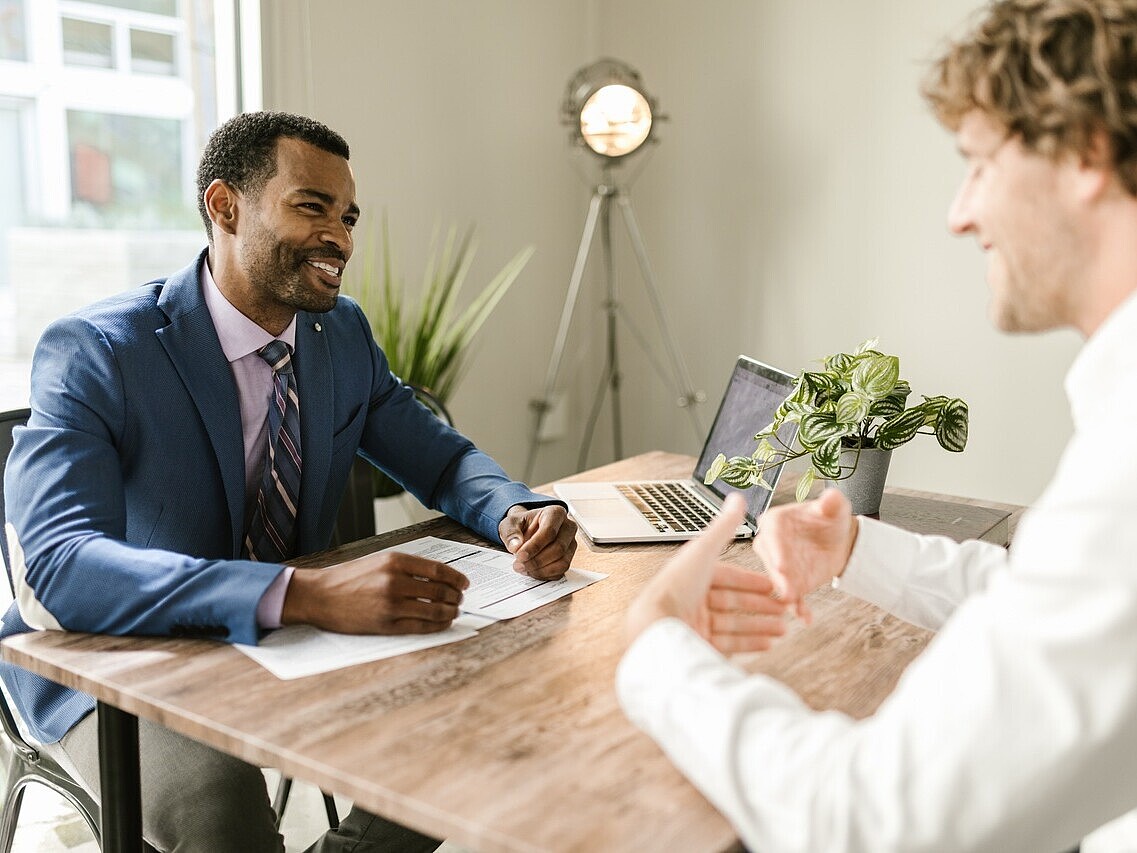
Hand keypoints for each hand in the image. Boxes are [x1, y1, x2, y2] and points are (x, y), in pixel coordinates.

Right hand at [282, 551, 468, 633]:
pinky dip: (437, 625)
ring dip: (450, 612)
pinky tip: (442, 623)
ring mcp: (391, 605)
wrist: (319, 596)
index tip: (465, 583)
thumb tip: (439, 577)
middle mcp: (395, 581)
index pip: (438, 570)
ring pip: (434, 610)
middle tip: (461, 599)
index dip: (457, 578)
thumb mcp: (379, 561)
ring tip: (454, 611)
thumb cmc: (349, 578)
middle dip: (456, 596)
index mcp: (395, 561)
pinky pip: (421, 627)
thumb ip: (408, 567)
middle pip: (440, 591)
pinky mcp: (386, 625)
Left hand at [499, 504, 577, 579]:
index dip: (534, 546)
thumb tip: (515, 546)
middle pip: (558, 548)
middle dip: (537, 560)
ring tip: (524, 569)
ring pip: (562, 562)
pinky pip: (561, 571)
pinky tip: (531, 571)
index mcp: (555, 513)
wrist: (526, 530)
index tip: (519, 555)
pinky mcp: (569, 558)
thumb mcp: (510, 523)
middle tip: (519, 565)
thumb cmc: (522, 524)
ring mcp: (571, 544)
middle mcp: (568, 527)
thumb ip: (511, 533)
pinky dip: (545, 575)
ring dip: (541, 570)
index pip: (549, 532)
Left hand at [626, 493, 788, 653]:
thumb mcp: (704, 550)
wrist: (657, 626)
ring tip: (783, 629)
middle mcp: (692, 599)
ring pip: (734, 624)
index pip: (728, 577)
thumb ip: (724, 527)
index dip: (752, 581)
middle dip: (761, 606)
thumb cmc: (677, 586)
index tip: (774, 586)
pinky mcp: (697, 644)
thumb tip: (737, 498)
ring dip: (761, 626)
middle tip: (785, 609)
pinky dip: (750, 644)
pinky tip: (768, 644)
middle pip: (733, 602)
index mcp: (693, 575)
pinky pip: (729, 644)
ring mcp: (695, 623)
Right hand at [752, 487, 857, 623]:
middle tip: (787, 590)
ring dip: (786, 594)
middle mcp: (770, 544)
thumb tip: (831, 497)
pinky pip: (792, 596)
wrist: (838, 540)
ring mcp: (778, 566)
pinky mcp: (790, 583)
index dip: (776, 550)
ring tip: (795, 605)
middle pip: (771, 561)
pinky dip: (798, 607)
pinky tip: (806, 617)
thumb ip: (832, 503)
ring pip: (779, 582)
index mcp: (775, 521)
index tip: (781, 564)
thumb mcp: (834, 508)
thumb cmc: (830, 519)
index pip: (772, 534)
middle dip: (779, 577)